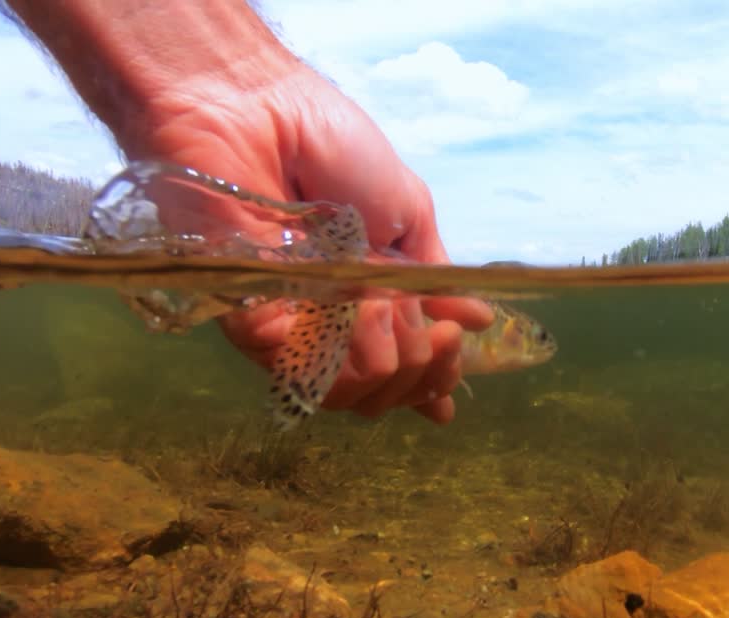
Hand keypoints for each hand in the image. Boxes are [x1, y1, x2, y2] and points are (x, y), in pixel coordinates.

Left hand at [126, 66, 493, 424]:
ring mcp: (290, 325)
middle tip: (438, 334)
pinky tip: (361, 314)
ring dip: (388, 364)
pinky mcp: (247, 319)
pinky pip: (294, 368)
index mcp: (370, 298)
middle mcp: (331, 321)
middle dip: (423, 372)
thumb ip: (435, 275)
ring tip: (395, 318)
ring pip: (343, 393)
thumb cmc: (333, 148)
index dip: (438, 376)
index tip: (459, 347)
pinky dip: (340, 352)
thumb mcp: (407, 208)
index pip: (406, 366)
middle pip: (378, 393)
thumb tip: (480, 321)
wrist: (262, 112)